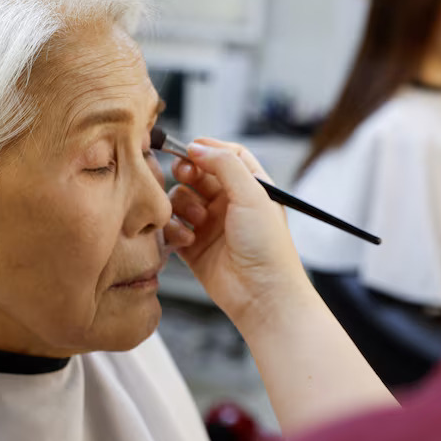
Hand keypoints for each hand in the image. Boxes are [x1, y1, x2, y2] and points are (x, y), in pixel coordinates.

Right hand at [163, 138, 313, 331]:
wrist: (262, 294)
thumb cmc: (268, 247)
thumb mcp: (252, 194)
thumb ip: (224, 164)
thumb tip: (197, 146)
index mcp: (250, 187)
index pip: (226, 155)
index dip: (208, 148)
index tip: (191, 147)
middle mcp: (229, 203)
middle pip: (198, 173)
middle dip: (187, 172)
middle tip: (185, 175)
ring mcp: (209, 224)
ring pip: (180, 198)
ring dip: (183, 205)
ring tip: (198, 221)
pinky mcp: (193, 246)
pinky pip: (172, 226)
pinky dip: (175, 229)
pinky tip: (189, 239)